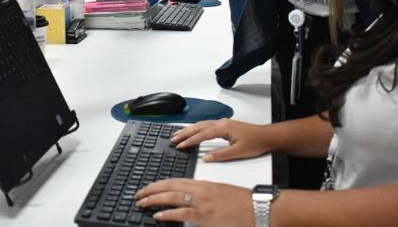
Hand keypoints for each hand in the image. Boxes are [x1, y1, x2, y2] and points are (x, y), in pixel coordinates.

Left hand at [134, 178, 252, 226]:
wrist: (259, 208)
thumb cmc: (244, 203)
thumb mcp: (222, 195)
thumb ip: (206, 196)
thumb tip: (190, 201)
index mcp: (205, 184)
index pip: (177, 180)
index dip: (160, 183)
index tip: (149, 187)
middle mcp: (202, 191)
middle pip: (171, 185)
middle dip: (152, 189)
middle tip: (138, 194)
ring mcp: (203, 203)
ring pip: (172, 196)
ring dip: (154, 199)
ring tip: (142, 202)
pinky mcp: (206, 216)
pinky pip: (182, 213)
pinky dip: (168, 214)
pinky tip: (158, 216)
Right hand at [172, 119, 270, 161]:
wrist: (267, 136)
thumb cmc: (255, 142)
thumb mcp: (238, 152)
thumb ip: (220, 155)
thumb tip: (206, 158)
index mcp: (223, 128)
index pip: (202, 134)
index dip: (190, 141)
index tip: (180, 145)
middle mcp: (222, 123)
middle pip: (199, 127)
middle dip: (185, 133)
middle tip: (173, 138)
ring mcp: (224, 123)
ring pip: (202, 125)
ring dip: (190, 130)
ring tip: (179, 135)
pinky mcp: (226, 126)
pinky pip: (207, 125)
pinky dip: (198, 129)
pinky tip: (195, 132)